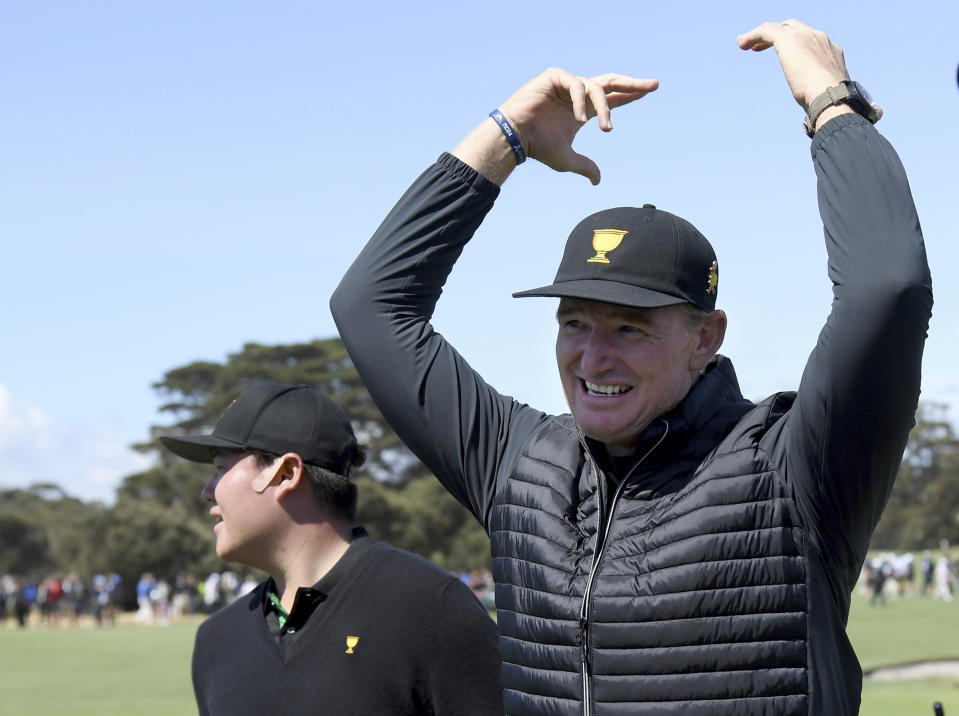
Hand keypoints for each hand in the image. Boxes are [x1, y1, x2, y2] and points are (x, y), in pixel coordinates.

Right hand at [499, 69, 657, 184]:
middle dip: (633, 84)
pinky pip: (576, 85)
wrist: (515, 139)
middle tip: (653, 86)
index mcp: (582, 108)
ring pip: (595, 88)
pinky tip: (580, 119)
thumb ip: (585, 166)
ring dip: (604, 108)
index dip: (630, 95)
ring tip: (605, 129)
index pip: (612, 97)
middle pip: (611, 83)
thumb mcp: (567, 160)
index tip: (649, 91)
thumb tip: (598, 181)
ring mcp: (566, 82)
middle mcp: (577, 93)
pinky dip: (580, 102)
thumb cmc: (538, 147)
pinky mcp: (554, 76)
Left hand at [737, 19, 848, 108]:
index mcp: (830, 50)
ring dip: (760, 34)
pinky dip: (753, 35)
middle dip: (776, 34)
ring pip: (778, 27)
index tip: (782, 55)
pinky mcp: (789, 40)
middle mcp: (819, 38)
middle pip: (793, 27)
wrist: (831, 95)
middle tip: (759, 47)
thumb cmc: (828, 102)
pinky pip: (766, 31)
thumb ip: (817, 88)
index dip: (793, 43)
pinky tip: (741, 43)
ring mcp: (805, 36)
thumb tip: (812, 103)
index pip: (809, 39)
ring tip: (744, 43)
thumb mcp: (824, 91)